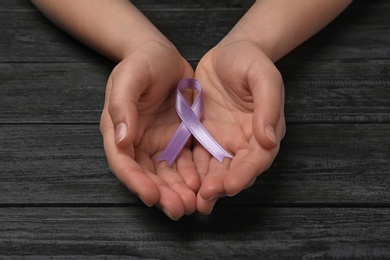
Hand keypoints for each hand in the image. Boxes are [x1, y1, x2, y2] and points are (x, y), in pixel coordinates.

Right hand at [100, 41, 198, 219]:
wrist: (163, 55)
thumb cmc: (142, 62)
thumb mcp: (129, 76)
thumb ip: (122, 106)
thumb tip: (121, 139)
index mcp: (119, 129)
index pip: (123, 162)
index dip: (136, 181)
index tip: (151, 196)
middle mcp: (137, 142)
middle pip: (147, 175)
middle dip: (162, 194)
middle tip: (178, 209)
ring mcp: (158, 142)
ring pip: (166, 174)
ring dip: (178, 192)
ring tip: (193, 205)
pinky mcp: (177, 139)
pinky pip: (184, 163)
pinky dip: (191, 176)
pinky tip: (202, 185)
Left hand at [193, 40, 285, 213]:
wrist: (229, 53)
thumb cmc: (251, 62)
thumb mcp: (264, 77)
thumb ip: (268, 107)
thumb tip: (269, 139)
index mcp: (262, 132)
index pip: (256, 160)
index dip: (244, 175)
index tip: (229, 185)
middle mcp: (243, 142)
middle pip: (234, 171)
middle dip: (221, 187)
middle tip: (205, 199)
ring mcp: (221, 141)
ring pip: (214, 170)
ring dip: (204, 186)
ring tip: (192, 200)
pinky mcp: (203, 136)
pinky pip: (196, 157)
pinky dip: (190, 171)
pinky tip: (179, 180)